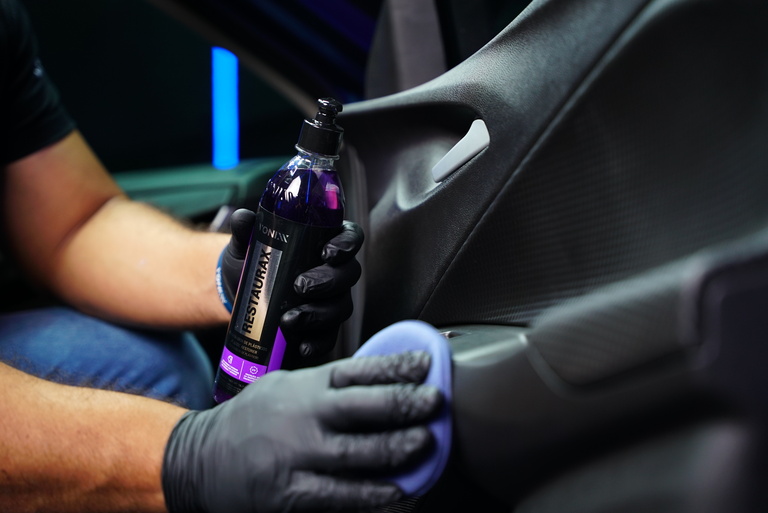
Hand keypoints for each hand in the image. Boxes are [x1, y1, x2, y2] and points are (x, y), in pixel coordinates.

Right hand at [162, 352, 441, 512]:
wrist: (200, 460)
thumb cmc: (252, 419)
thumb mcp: (285, 385)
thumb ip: (328, 384)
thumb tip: (381, 380)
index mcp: (303, 387)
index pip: (356, 371)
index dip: (394, 366)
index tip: (425, 363)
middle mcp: (301, 418)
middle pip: (360, 408)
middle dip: (402, 403)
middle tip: (434, 402)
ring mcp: (296, 458)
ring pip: (356, 454)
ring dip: (396, 448)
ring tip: (425, 442)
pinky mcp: (291, 494)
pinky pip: (340, 496)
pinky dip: (372, 494)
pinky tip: (398, 490)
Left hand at [219, 209, 363, 358]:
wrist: (242, 296)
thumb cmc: (254, 263)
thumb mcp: (247, 245)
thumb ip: (246, 231)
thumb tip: (243, 218)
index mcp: (325, 242)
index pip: (350, 237)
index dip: (347, 244)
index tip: (327, 253)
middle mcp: (336, 271)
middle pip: (349, 274)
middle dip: (328, 281)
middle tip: (300, 286)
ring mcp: (332, 300)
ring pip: (341, 307)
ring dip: (319, 315)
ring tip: (289, 319)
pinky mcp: (324, 327)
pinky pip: (330, 337)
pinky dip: (318, 343)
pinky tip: (301, 347)